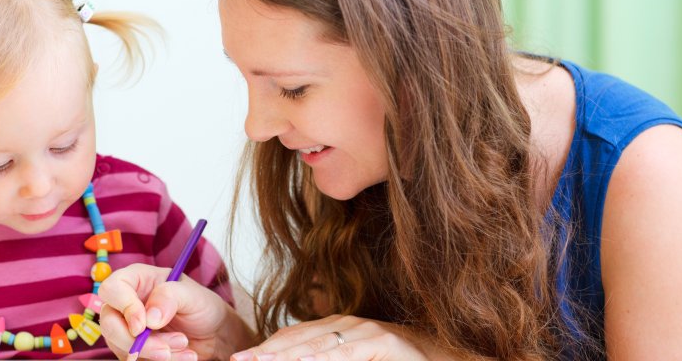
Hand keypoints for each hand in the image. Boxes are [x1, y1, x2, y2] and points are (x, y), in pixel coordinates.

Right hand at [99, 263, 252, 360]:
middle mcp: (127, 304)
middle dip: (138, 342)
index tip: (143, 326)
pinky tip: (183, 355)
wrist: (214, 333)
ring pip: (121, 347)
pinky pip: (136, 359)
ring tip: (184, 345)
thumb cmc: (202, 305)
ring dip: (153, 353)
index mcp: (137, 280)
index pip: (112, 289)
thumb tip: (149, 318)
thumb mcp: (192, 295)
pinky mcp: (134, 349)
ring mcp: (128, 328)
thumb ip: (169, 297)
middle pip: (109, 324)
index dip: (124, 308)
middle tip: (166, 349)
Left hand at [230, 315, 431, 360]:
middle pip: (297, 340)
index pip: (290, 338)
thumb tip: (297, 360)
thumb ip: (329, 359)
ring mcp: (366, 330)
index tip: (238, 360)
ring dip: (286, 356)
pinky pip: (349, 353)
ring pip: (317, 346)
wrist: (443, 358)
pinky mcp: (384, 341)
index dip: (264, 349)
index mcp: (335, 329)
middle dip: (265, 353)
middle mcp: (347, 324)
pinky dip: (324, 358)